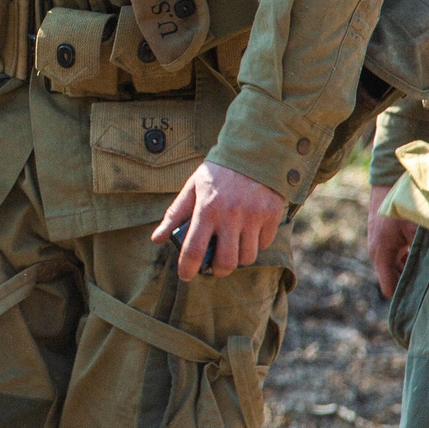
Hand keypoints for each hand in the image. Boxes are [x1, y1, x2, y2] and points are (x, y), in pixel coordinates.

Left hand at [153, 160, 286, 278]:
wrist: (253, 152)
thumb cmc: (218, 172)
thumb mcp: (192, 187)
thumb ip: (175, 214)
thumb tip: (156, 238)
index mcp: (207, 208)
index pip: (194, 249)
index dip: (187, 268)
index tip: (185, 276)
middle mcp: (231, 215)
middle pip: (226, 262)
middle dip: (217, 270)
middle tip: (213, 266)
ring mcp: (254, 217)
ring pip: (248, 257)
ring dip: (238, 258)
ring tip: (231, 248)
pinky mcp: (272, 215)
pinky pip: (264, 244)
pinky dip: (256, 244)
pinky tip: (249, 233)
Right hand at [367, 207, 416, 297]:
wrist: (386, 186)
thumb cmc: (400, 208)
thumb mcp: (415, 230)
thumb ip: (423, 250)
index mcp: (382, 255)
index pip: (389, 289)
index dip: (404, 297)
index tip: (423, 301)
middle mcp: (377, 254)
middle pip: (393, 281)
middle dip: (410, 285)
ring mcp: (379, 247)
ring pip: (394, 269)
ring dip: (409, 272)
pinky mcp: (384, 241)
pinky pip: (395, 259)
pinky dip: (406, 261)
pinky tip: (422, 255)